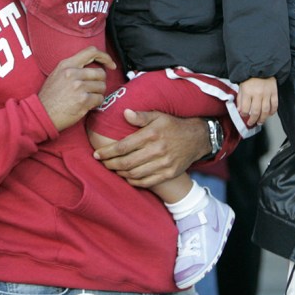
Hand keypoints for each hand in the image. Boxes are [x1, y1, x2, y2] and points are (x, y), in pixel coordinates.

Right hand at [38, 46, 116, 131]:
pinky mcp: (83, 100)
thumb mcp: (56, 74)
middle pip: (101, 73)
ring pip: (102, 86)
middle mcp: (73, 73)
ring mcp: (78, 87)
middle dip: (101, 82)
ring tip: (88, 97)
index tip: (110, 64)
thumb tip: (92, 66)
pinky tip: (88, 105)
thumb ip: (73, 68)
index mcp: (66, 64)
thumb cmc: (49, 97)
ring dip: (98, 93)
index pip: (91, 51)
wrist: (41, 114)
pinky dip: (97, 103)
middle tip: (94, 89)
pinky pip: (100, 98)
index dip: (105, 57)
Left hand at [93, 110, 209, 188]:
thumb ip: (141, 116)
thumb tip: (125, 113)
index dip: (107, 152)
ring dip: (120, 173)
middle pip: (126, 162)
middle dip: (110, 164)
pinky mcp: (168, 174)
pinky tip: (127, 176)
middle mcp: (157, 150)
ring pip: (134, 174)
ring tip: (113, 168)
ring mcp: (163, 164)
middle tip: (102, 163)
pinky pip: (146, 182)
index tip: (97, 154)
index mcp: (151, 134)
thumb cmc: (173, 125)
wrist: (197, 138)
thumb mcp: (159, 115)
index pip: (123, 146)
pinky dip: (133, 181)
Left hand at [237, 77, 277, 126]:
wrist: (261, 66)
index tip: (243, 115)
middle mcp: (257, 94)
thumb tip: (239, 110)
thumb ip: (240, 99)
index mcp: (248, 91)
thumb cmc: (250, 76)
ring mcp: (267, 94)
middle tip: (251, 123)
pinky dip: (272, 112)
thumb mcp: (241, 86)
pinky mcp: (274, 93)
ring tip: (260, 122)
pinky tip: (269, 114)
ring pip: (265, 111)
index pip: (245, 108)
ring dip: (263, 119)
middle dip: (253, 120)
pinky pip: (275, 105)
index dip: (243, 114)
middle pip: (255, 112)